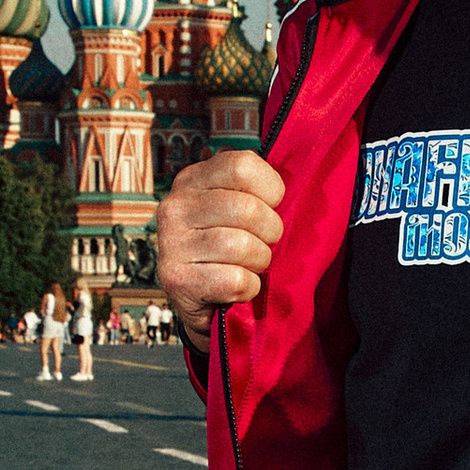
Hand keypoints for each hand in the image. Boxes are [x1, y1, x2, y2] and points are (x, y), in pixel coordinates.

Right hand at [159, 149, 284, 341]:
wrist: (201, 304)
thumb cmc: (229, 251)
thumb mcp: (235, 209)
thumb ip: (254, 189)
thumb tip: (298, 181)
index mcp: (193, 179)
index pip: (243, 165)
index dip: (271, 189)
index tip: (271, 207)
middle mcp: (176, 205)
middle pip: (247, 209)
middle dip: (270, 231)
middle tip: (264, 243)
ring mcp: (171, 242)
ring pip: (242, 245)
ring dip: (259, 262)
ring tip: (251, 266)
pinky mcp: (176, 279)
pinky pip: (235, 280)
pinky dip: (248, 288)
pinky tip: (239, 287)